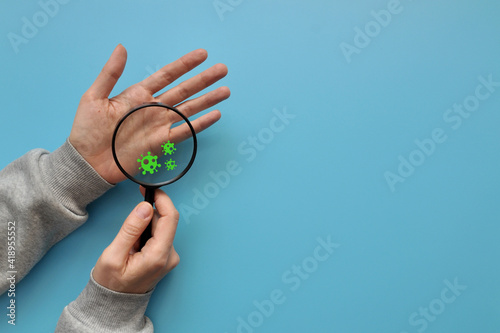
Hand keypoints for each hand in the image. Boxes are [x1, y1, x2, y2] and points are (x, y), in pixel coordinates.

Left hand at [69, 44, 229, 183]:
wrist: (88, 161)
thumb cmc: (87, 130)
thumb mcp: (94, 96)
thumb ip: (110, 73)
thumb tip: (122, 48)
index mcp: (138, 94)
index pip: (167, 75)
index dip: (185, 64)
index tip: (202, 55)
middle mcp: (153, 108)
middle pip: (185, 89)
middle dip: (204, 80)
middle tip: (222, 69)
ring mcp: (159, 125)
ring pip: (190, 109)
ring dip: (208, 99)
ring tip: (225, 91)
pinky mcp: (161, 142)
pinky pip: (185, 131)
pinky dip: (201, 124)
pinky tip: (215, 115)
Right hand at [93, 188, 179, 293]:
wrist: (115, 302)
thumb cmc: (112, 282)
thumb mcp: (114, 254)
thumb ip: (131, 229)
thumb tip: (145, 207)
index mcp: (159, 255)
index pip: (170, 218)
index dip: (162, 199)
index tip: (151, 189)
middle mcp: (170, 256)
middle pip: (165, 221)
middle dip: (147, 217)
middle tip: (129, 227)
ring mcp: (170, 257)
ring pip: (162, 228)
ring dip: (145, 228)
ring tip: (130, 244)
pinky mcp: (166, 256)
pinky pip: (159, 236)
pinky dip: (147, 235)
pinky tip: (135, 247)